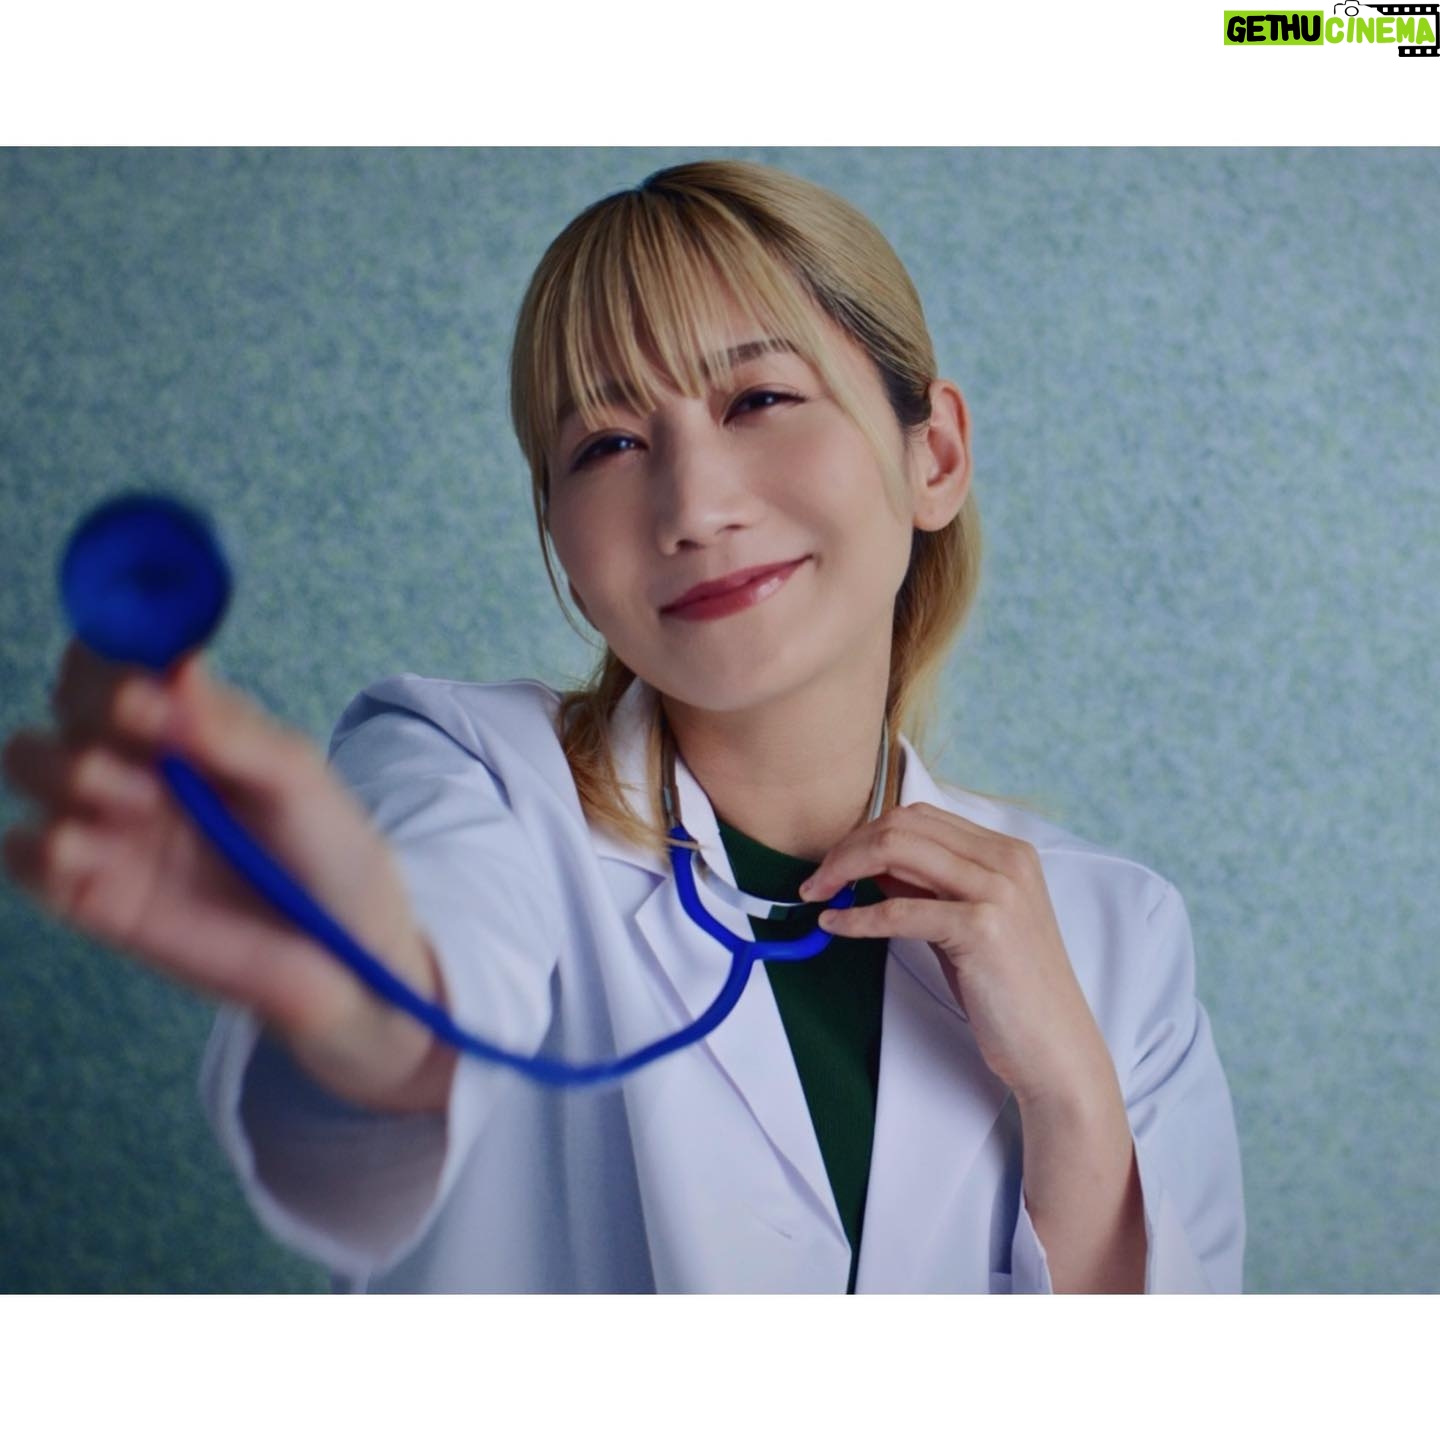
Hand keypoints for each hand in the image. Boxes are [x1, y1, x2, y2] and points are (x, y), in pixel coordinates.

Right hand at [1, 639, 443, 1110]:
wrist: (343, 957)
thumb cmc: (330, 854)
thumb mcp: (297, 780)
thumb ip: (232, 729)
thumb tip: (172, 665)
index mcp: (191, 720)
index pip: (122, 655)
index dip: (119, 647)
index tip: (147, 666)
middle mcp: (140, 760)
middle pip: (68, 696)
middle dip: (94, 701)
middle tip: (146, 725)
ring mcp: (110, 823)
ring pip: (27, 758)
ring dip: (71, 767)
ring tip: (143, 802)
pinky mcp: (88, 891)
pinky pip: (23, 851)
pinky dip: (48, 843)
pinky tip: (105, 856)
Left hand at [797, 802, 1111, 1106]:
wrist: (1055, 1048)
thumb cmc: (1008, 990)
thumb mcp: (965, 923)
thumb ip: (926, 888)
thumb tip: (871, 866)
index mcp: (1007, 852)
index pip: (920, 817)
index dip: (867, 834)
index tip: (835, 863)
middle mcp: (1006, 860)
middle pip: (904, 825)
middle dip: (847, 847)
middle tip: (816, 880)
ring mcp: (998, 890)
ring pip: (896, 850)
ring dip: (843, 869)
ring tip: (817, 895)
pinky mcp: (983, 927)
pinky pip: (898, 910)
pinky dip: (857, 916)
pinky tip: (836, 925)